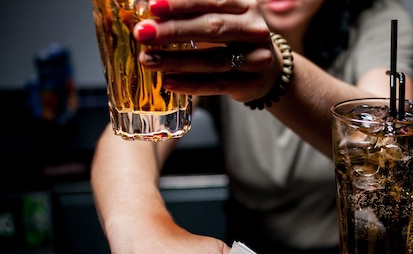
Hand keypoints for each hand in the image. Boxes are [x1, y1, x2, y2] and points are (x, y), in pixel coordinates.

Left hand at [133, 0, 281, 101]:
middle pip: (212, 28)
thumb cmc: (234, 38)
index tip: (153, 6)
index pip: (212, 1)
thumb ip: (192, 13)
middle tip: (143, 33)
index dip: (182, 3)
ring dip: (177, 60)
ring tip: (148, 59)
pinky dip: (191, 84)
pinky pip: (217, 85)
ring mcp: (257, 59)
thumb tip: (148, 12)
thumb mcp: (221, 17)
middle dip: (174, 30)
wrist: (269, 70)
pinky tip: (168, 82)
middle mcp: (254, 30)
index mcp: (245, 6)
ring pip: (213, 59)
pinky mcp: (251, 84)